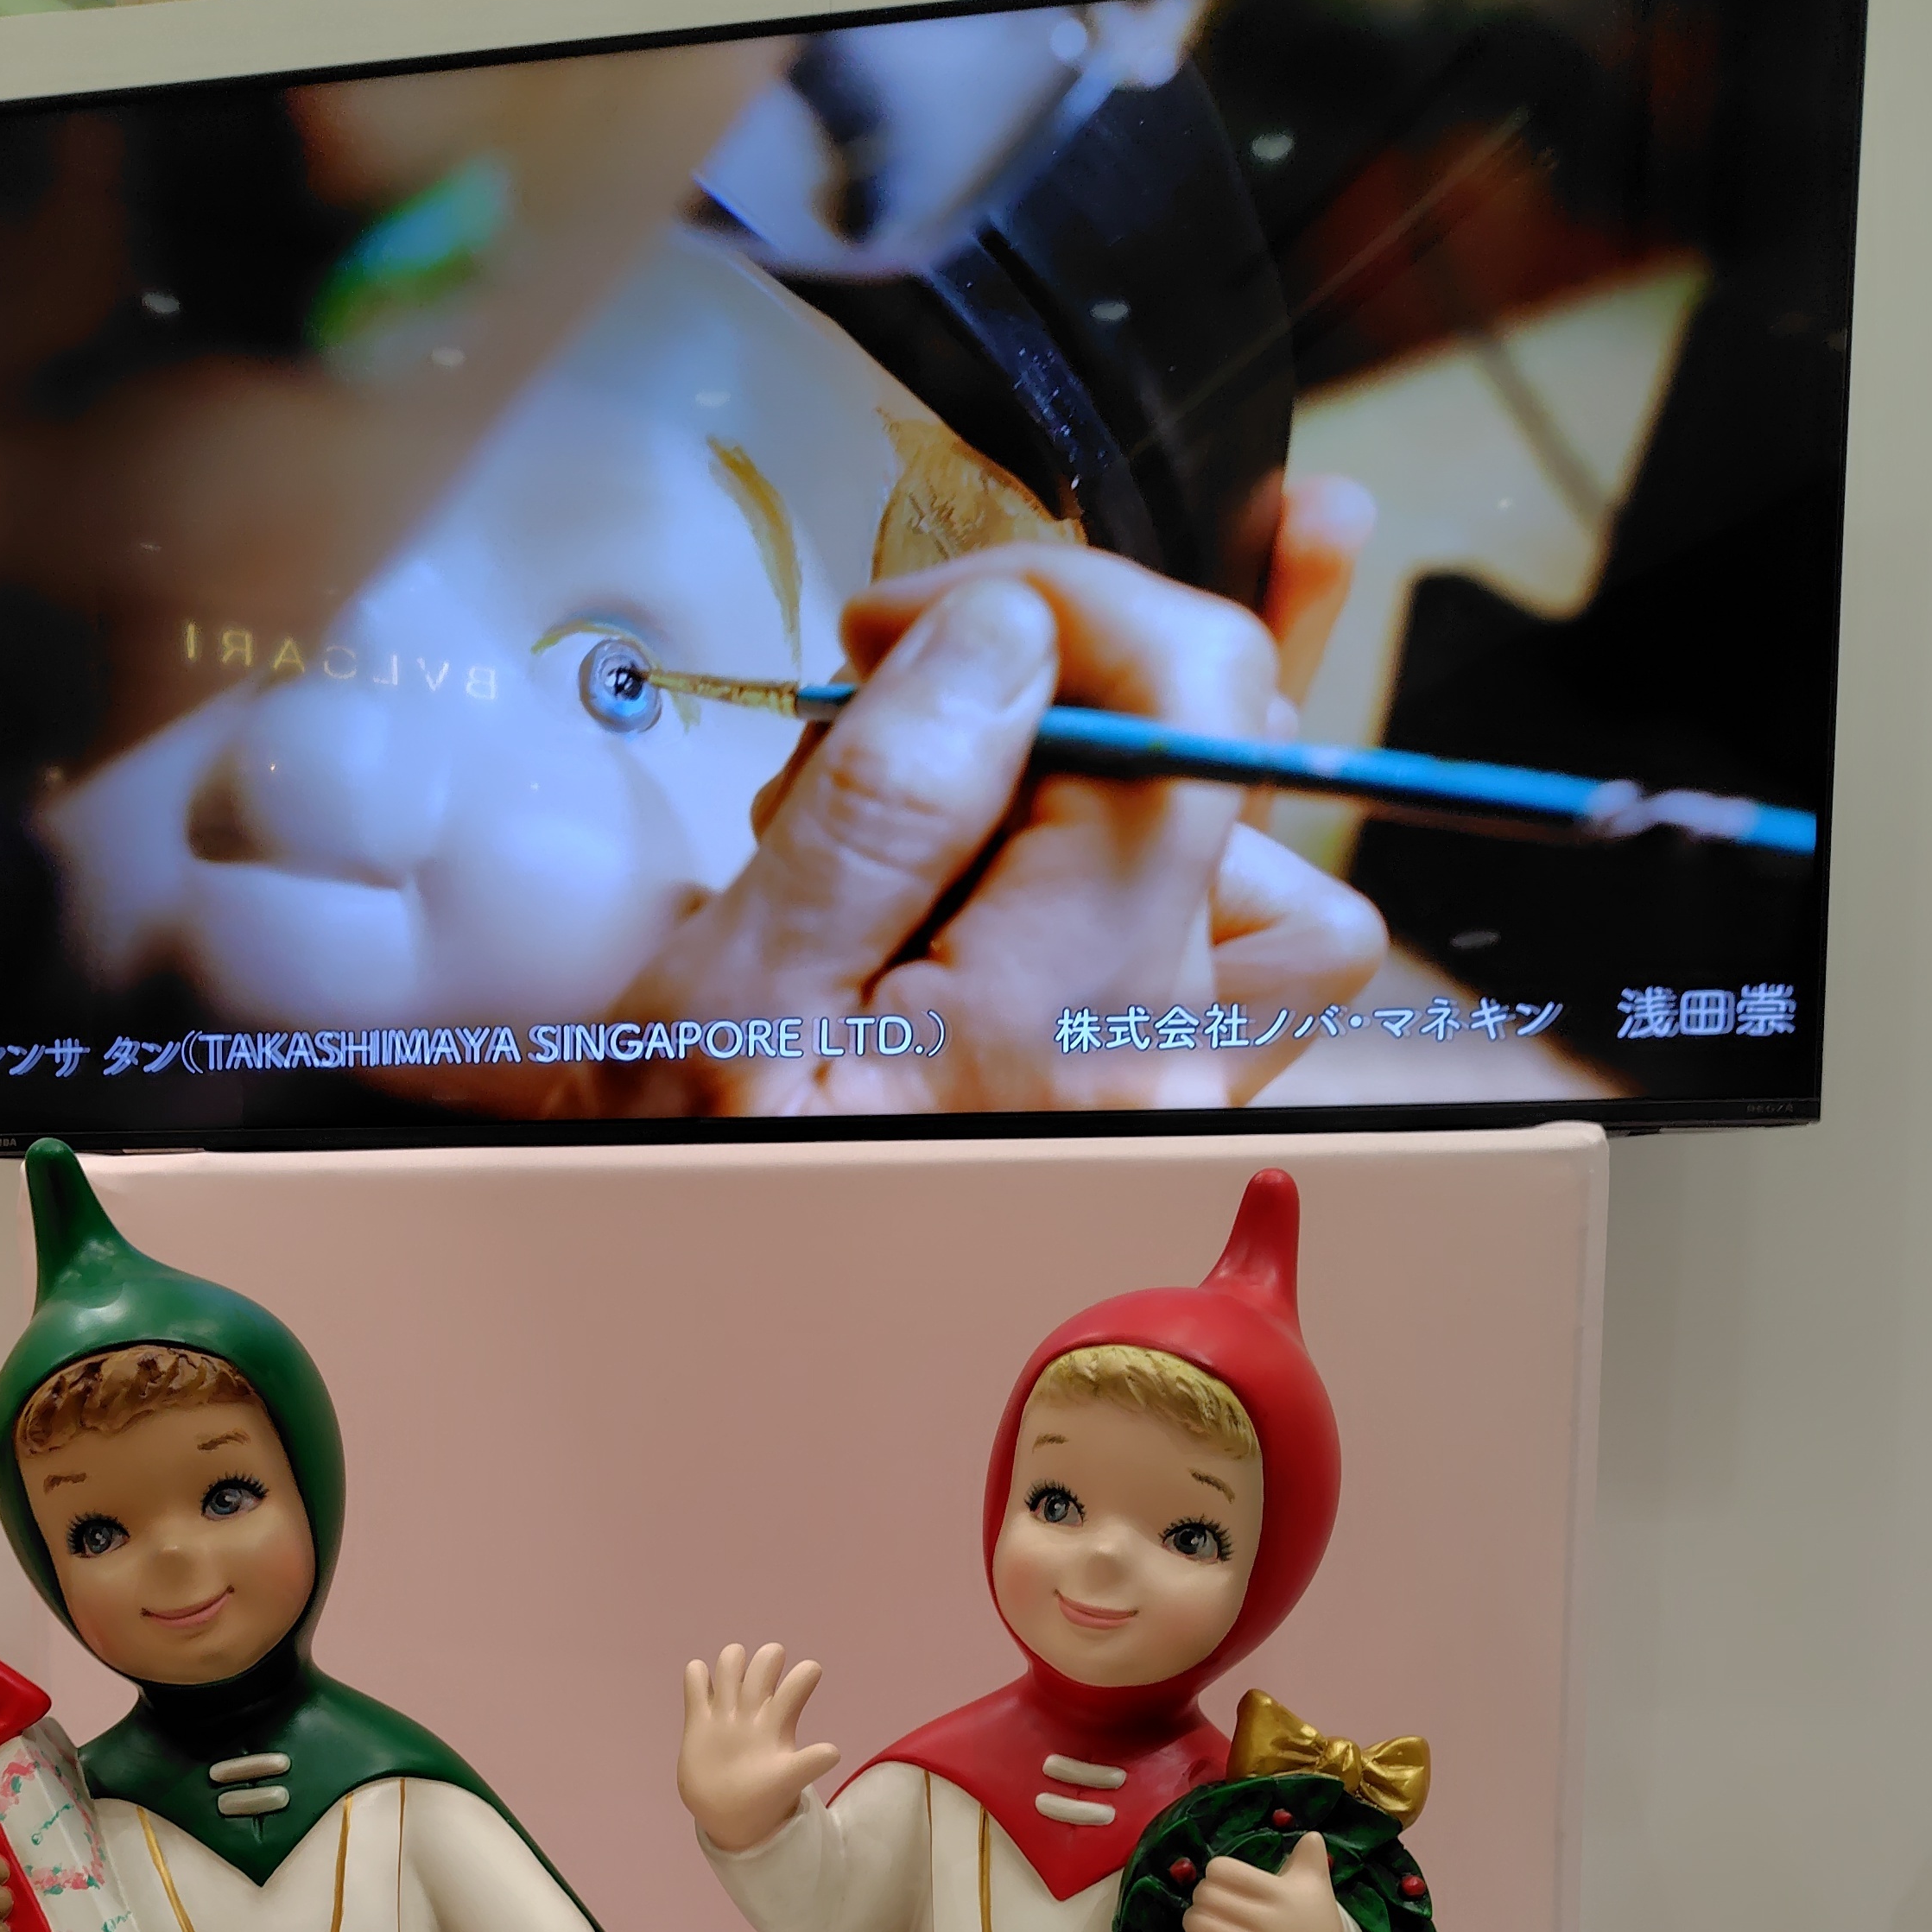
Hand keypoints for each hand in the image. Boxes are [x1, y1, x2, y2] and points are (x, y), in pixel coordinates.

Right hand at [619, 533, 1380, 1115]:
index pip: (1193, 709)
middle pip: (1225, 764)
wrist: (683, 1328)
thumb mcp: (734, 993)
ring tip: (935, 813)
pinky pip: (1248, 948)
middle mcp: (1164, 1062)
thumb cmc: (677, 1185)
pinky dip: (1166, 860)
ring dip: (1114, 783)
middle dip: (1054, 696)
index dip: (1063, 603)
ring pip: (1254, 855)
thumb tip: (1007, 635)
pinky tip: (1073, 806)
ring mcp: (1176, 1089)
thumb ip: (885, 806)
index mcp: (1068, 1024)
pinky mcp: (1154, 1099)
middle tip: (885, 721)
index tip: (906, 625)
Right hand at [679, 1643, 839, 1853]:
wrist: (728, 1816)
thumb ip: (808, 1765)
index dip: (803, 1675)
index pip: (799, 1679)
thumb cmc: (763, 1797)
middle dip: (766, 1660)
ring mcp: (726, 1711)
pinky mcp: (698, 1719)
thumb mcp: (788, 1782)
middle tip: (760, 1687)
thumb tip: (834, 1753)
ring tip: (728, 1687)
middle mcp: (755, 1708)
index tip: (800, 1688)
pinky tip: (702, 1695)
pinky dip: (697, 1676)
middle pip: (765, 1659)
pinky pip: (695, 1680)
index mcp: (780, 1719)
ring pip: (730, 1661)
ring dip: (731, 1662)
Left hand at [1184, 1831, 1347, 1931]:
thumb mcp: (1316, 1890)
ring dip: (1195, 1923)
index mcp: (1282, 1894)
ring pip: (1198, 1925)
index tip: (1223, 1881)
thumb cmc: (1311, 1926)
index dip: (1216, 1872)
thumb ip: (1311, 1860)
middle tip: (1209, 1905)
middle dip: (1201, 1898)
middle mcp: (1270, 1921)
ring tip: (1206, 1926)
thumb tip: (1312, 1836)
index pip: (1223, 1870)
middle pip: (1205, 1895)